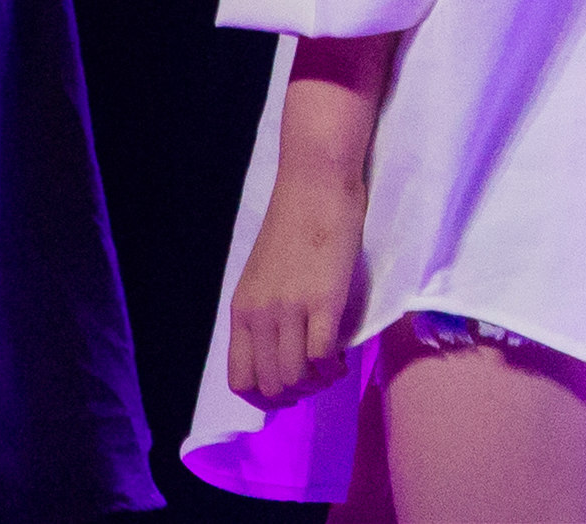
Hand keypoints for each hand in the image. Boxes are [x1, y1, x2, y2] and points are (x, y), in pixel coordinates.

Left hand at [225, 163, 370, 409]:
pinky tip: (344, 356)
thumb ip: (266, 314)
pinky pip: (323, 356)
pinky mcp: (323, 301)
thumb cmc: (296, 227)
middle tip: (318, 379)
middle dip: (297, 394)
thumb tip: (282, 352)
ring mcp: (290, 310)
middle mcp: (259, 316)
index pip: (241, 381)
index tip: (291, 390)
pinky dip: (334, 367)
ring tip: (334, 369)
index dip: (266, 399)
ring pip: (295, 377)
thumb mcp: (265, 278)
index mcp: (241, 312)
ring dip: (319, 383)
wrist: (315, 187)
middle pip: (270, 385)